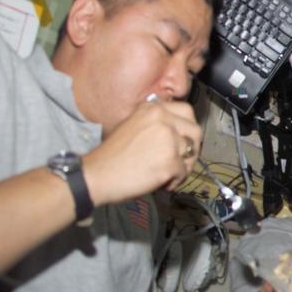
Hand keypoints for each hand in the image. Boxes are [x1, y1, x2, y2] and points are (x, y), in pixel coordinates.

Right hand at [83, 100, 201, 204]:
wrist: (96, 175)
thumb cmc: (112, 156)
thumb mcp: (133, 126)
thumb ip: (156, 125)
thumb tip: (179, 134)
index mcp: (152, 108)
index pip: (186, 111)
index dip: (188, 128)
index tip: (184, 140)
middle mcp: (162, 119)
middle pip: (195, 131)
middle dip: (192, 148)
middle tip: (182, 161)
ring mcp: (168, 139)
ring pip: (191, 153)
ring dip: (183, 166)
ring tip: (167, 174)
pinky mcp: (170, 161)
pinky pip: (183, 172)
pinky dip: (175, 181)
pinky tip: (160, 183)